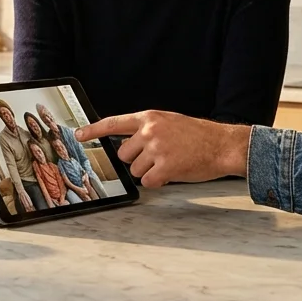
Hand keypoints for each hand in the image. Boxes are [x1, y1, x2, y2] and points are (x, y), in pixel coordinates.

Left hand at [76, 111, 249, 187]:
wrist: (223, 145)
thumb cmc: (199, 136)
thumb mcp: (170, 123)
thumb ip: (148, 130)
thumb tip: (128, 145)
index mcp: (149, 118)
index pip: (114, 123)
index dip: (93, 130)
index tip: (78, 135)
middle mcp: (150, 131)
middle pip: (123, 154)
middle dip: (137, 160)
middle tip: (158, 157)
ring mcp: (156, 149)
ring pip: (135, 170)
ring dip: (149, 172)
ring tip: (170, 162)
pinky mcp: (165, 167)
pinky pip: (148, 181)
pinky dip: (158, 182)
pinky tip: (173, 173)